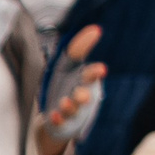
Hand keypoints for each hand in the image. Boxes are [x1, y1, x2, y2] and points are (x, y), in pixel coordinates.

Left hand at [36, 26, 104, 154]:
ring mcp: (72, 112)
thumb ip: (79, 48)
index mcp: (84, 82)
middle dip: (84, 95)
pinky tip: (53, 115)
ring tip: (64, 102)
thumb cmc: (67, 84)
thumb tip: (96, 29)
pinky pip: (60, 124)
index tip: (101, 70)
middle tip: (82, 94)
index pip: (90, 76)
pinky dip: (57, 120)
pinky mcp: (61, 124)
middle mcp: (81, 98)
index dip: (94, 72)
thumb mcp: (69, 65)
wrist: (58, 112)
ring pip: (72, 111)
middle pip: (84, 97)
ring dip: (69, 106)